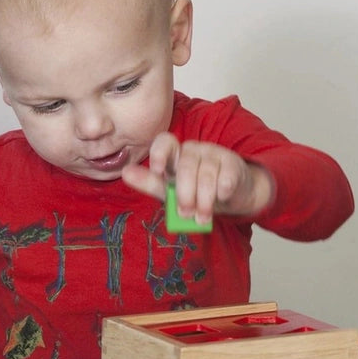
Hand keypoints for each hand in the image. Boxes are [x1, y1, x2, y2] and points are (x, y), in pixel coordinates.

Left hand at [122, 134, 274, 225]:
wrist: (231, 197)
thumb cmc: (197, 192)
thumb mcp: (170, 191)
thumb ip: (149, 182)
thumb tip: (124, 172)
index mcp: (175, 155)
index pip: (165, 141)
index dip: (160, 153)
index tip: (158, 171)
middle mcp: (193, 151)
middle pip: (185, 166)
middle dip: (185, 194)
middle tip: (185, 214)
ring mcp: (214, 154)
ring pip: (205, 175)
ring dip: (204, 200)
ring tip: (202, 217)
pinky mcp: (233, 163)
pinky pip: (225, 178)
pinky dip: (222, 192)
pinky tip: (221, 198)